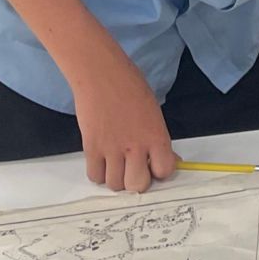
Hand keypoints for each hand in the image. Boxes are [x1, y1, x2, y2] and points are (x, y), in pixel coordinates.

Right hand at [70, 51, 175, 191]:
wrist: (101, 74)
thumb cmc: (130, 86)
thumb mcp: (154, 112)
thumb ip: (158, 138)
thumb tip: (167, 159)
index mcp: (156, 135)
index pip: (165, 170)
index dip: (160, 171)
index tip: (154, 165)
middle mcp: (135, 146)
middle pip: (138, 185)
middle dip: (138, 181)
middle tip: (134, 169)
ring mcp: (111, 149)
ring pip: (115, 185)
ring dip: (117, 179)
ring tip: (117, 164)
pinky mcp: (91, 148)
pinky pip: (95, 176)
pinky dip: (99, 174)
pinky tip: (103, 161)